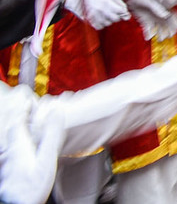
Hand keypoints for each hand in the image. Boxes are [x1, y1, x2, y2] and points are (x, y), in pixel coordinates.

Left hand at [0, 87, 64, 203]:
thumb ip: (51, 135)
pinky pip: (12, 146)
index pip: (17, 117)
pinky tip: (26, 143)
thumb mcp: (46, 159)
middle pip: (11, 125)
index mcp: (18, 143)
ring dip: (19, 125)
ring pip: (11, 136)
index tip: (30, 97)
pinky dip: (19, 139)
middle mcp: (10, 148)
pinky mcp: (9, 167)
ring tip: (28, 120)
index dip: (24, 105)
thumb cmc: (30, 188)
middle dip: (20, 113)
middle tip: (28, 105)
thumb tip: (57, 111)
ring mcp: (8, 158)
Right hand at [62, 0, 129, 29]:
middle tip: (112, 12)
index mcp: (107, 2)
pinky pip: (102, 27)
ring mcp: (96, 18)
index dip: (125, 13)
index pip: (122, 12)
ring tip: (104, 13)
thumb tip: (126, 10)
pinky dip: (102, 24)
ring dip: (109, 20)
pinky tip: (100, 18)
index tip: (125, 13)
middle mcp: (101, 11)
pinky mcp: (91, 23)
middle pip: (117, 19)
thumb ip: (119, 2)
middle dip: (117, 16)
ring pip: (109, 23)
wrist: (78, 0)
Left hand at [125, 0, 176, 40]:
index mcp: (162, 7)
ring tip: (160, 39)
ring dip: (160, 33)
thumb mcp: (149, 2)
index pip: (173, 15)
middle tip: (169, 36)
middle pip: (167, 23)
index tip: (176, 27)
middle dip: (169, 30)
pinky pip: (148, 28)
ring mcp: (151, 17)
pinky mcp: (144, 20)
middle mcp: (158, 13)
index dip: (176, 21)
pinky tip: (148, 37)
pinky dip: (148, 33)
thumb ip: (157, 8)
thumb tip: (166, 15)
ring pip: (159, 27)